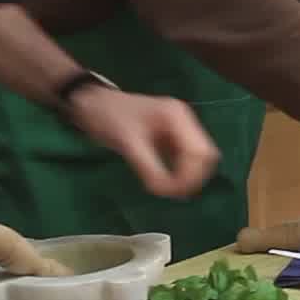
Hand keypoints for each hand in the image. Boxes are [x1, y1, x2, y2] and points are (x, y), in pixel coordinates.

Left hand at [67, 89, 219, 197]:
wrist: (94, 104)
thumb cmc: (109, 118)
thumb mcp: (128, 143)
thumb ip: (149, 167)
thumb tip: (165, 191)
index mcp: (178, 116)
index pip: (200, 151)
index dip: (190, 175)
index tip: (170, 192)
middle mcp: (185, 121)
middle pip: (205, 155)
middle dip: (193, 177)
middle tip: (173, 195)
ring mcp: (181, 129)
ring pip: (199, 159)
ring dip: (189, 177)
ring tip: (169, 191)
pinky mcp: (173, 138)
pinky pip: (186, 159)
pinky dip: (181, 173)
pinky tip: (168, 183)